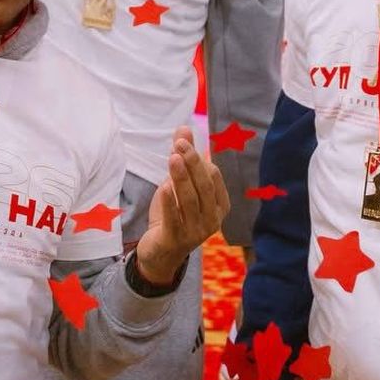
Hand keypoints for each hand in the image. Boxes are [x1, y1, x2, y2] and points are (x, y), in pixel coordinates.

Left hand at [134, 125, 229, 284]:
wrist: (161, 252)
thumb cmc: (174, 213)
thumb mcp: (178, 184)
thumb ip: (183, 157)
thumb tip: (184, 127)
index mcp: (219, 205)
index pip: (213, 177)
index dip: (199, 159)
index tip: (182, 142)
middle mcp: (212, 219)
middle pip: (205, 187)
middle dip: (193, 163)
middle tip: (180, 144)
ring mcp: (195, 232)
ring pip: (190, 201)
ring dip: (182, 178)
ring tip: (172, 158)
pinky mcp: (176, 240)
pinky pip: (175, 219)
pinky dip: (169, 203)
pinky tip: (163, 187)